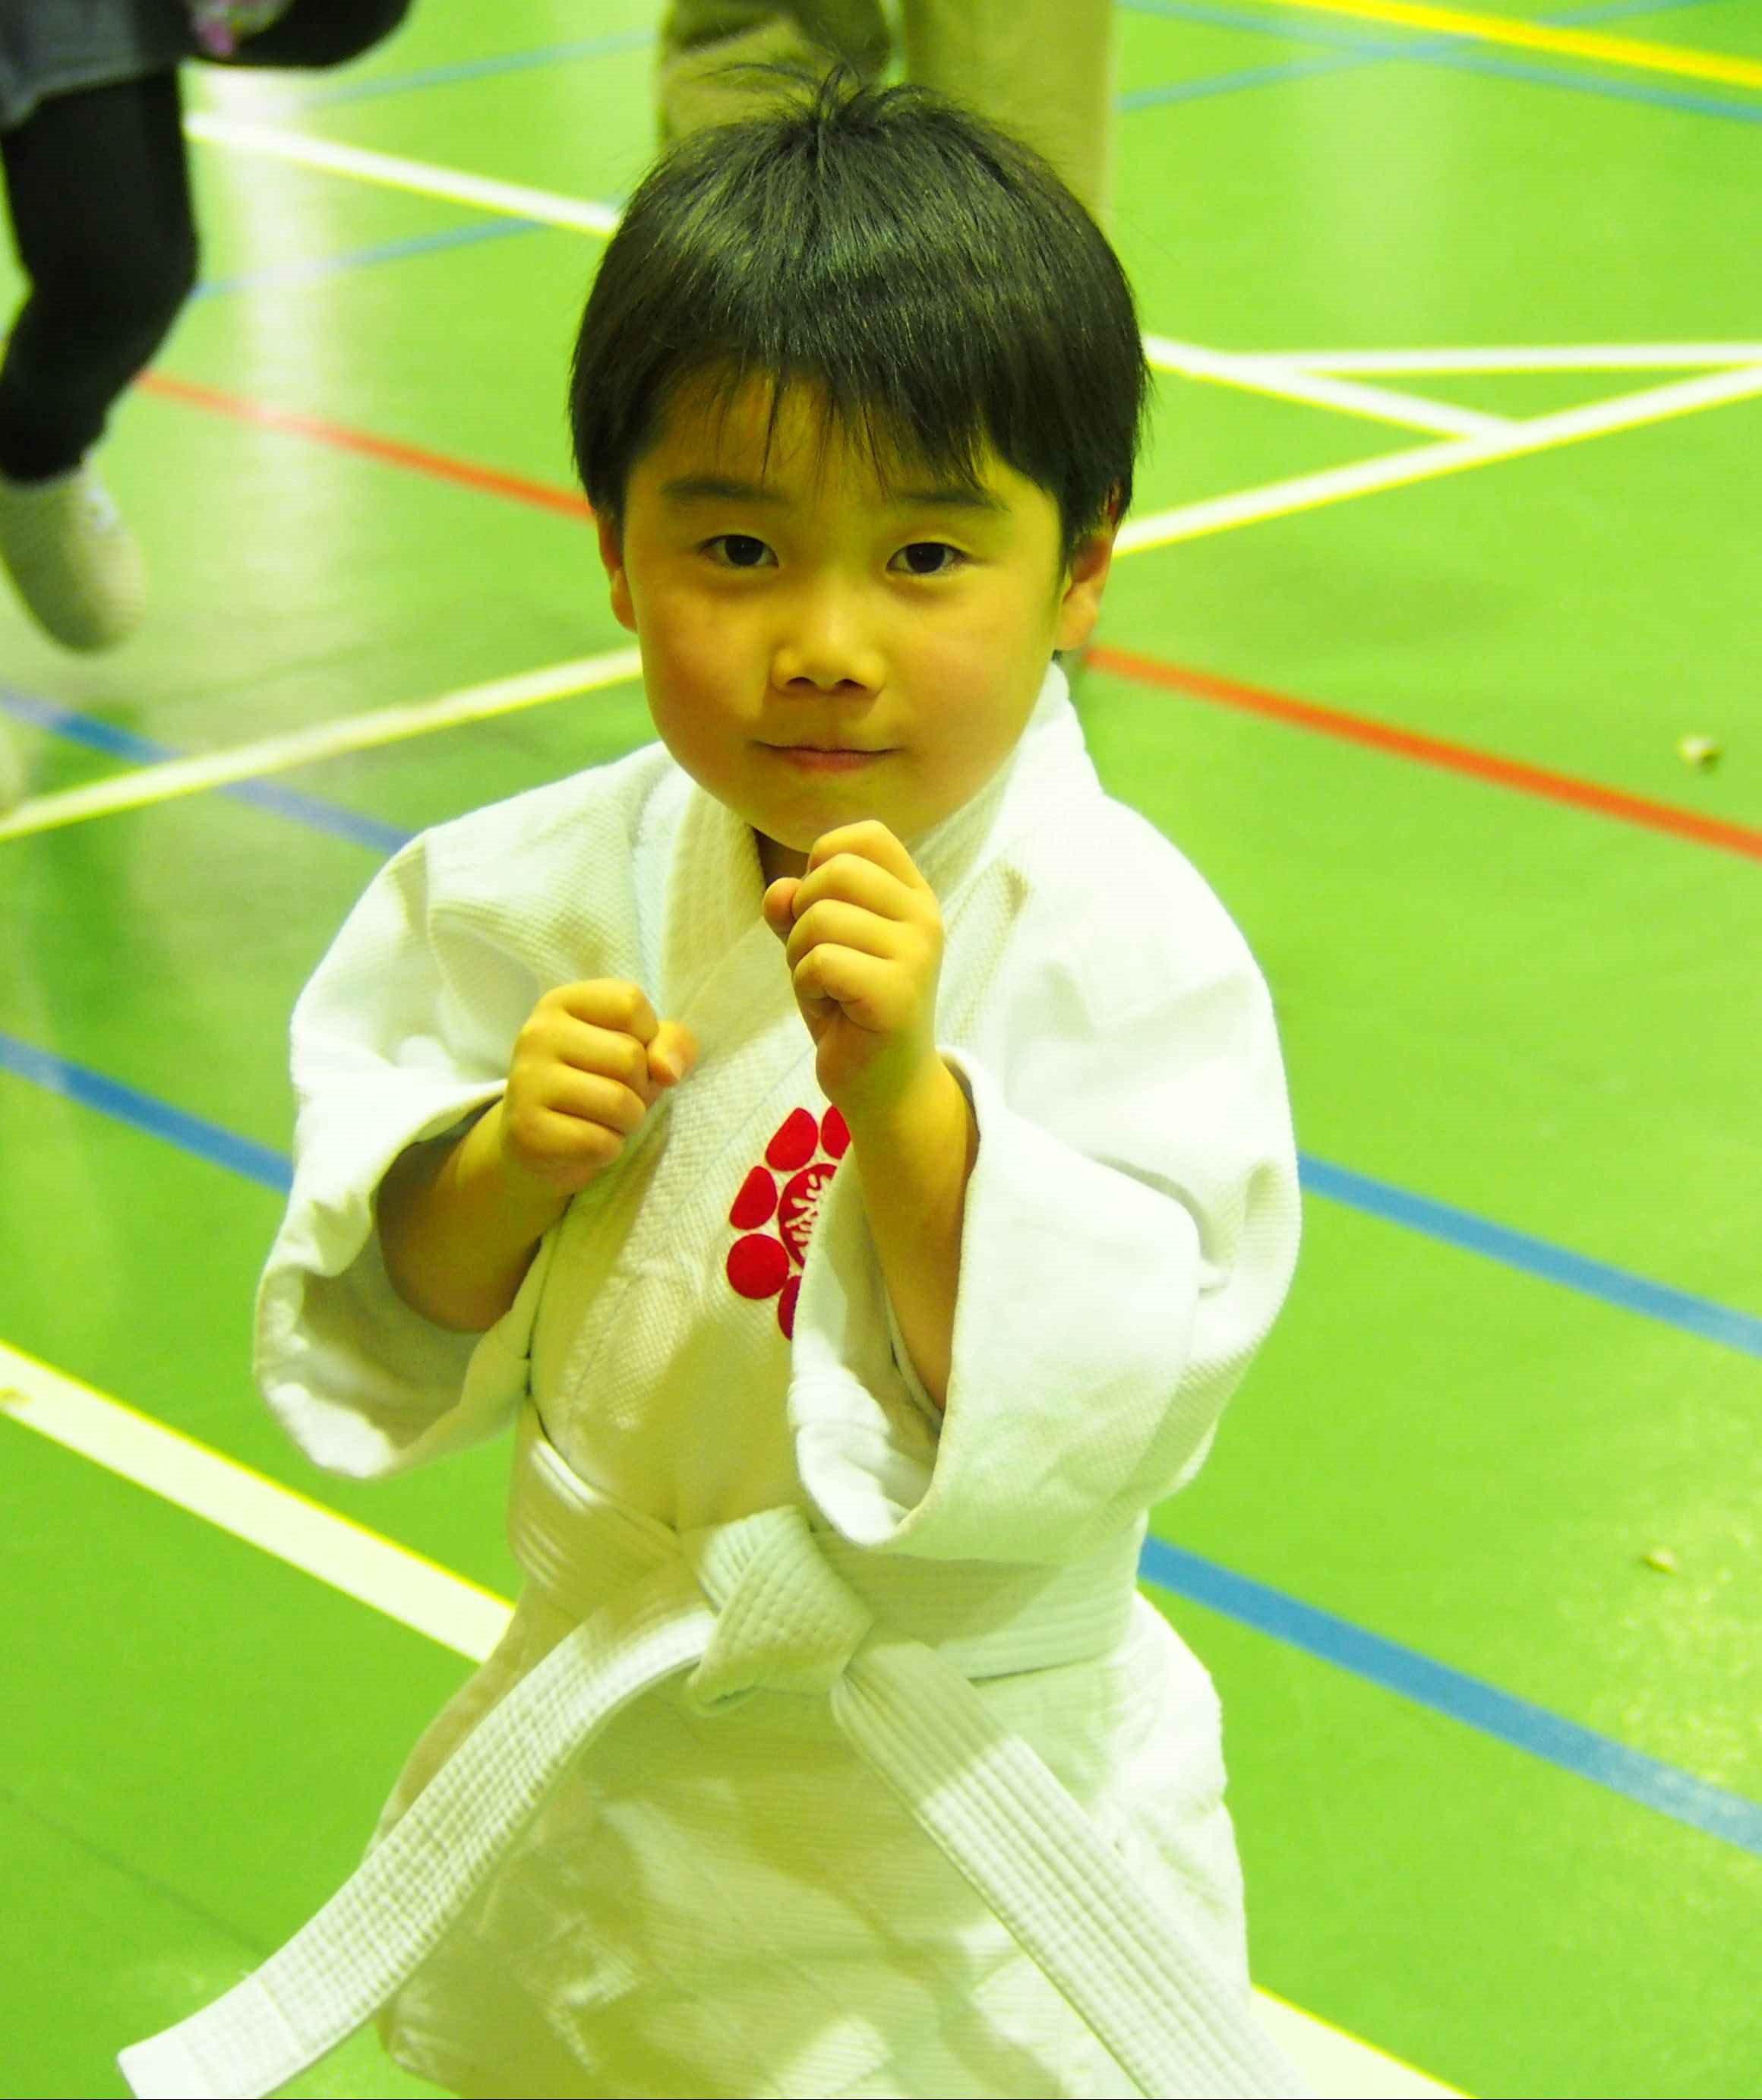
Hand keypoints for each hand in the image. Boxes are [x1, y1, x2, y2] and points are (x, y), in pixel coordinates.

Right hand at [497, 979, 697, 1193]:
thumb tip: (668, 1069)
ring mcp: (527, 1080)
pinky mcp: (527, 1130)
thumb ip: (673, 1043)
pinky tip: (583, 1139)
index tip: (622, 1054)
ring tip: (603, 1119)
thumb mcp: (643, 1049)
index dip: (648, 1037)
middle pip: (630, 1056)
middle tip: (613, 1094)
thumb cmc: (598, 1083)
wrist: (538, 1140)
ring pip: (619, 1102)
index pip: (630, 1003)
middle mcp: (537, 1033)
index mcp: (562, 1002)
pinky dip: (608, 1149)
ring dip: (628, 1121)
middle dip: (640, 1087)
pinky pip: (600, 1143)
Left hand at [762, 820, 944, 1125]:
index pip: (865, 835)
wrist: (885, 1087)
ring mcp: (916, 954)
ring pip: (820, 917)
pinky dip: (807, 985)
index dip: (823, 862)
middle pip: (835, 869)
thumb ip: (796, 907)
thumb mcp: (817, 945)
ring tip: (826, 989)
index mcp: (913, 896)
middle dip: (803, 913)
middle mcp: (924, 917)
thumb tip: (781, 890)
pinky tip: (831, 1009)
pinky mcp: (896, 993)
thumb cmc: (849, 1009)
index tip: (823, 908)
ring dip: (800, 956)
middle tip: (817, 958)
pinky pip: (821, 961)